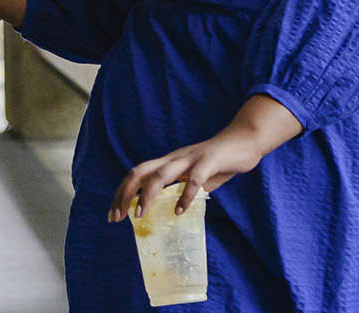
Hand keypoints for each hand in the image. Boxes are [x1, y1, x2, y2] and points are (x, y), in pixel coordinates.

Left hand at [109, 95, 301, 220]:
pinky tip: (179, 210)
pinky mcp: (209, 161)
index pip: (136, 174)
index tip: (114, 214)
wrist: (244, 140)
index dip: (122, 193)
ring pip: (161, 174)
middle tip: (118, 218)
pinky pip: (194, 179)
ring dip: (147, 195)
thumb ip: (184, 190)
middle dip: (125, 194)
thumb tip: (176, 211)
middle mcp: (173, 158)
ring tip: (140, 215)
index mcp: (168, 162)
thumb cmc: (219, 161)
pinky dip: (185, 195)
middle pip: (140, 172)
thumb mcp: (196, 177)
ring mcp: (190, 158)